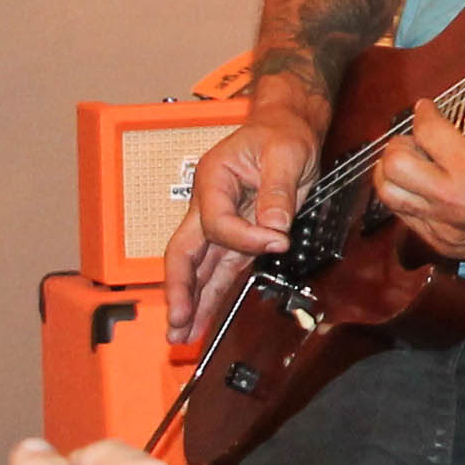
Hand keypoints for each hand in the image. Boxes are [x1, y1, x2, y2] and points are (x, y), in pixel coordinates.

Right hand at [169, 108, 325, 346]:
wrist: (288, 127)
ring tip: (180, 336)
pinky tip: (202, 320)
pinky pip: (219, 269)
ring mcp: (220, 222)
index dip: (245, 237)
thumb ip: (278, 190)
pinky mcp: (238, 235)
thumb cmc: (282, 134)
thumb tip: (274, 226)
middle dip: (180, 289)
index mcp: (213, 179)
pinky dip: (210, 295)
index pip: (217, 223)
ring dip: (191, 301)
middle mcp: (208, 203)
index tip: (277, 240)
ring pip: (198, 267)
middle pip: (184, 252)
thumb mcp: (286, 153)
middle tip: (177, 322)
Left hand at [372, 96, 464, 267]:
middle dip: (401, 142)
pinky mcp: (445, 244)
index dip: (424, 111)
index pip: (424, 129)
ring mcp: (446, 226)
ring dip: (394, 172)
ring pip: (390, 195)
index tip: (431, 107)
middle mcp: (453, 199)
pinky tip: (425, 184)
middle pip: (394, 164)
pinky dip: (408, 198)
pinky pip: (405, 219)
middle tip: (417, 135)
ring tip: (413, 159)